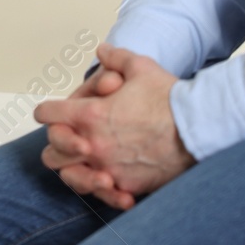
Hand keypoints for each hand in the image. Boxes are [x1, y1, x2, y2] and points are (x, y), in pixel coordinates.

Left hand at [34, 45, 195, 208]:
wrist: (196, 127)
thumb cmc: (168, 98)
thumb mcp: (140, 67)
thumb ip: (116, 58)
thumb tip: (102, 51)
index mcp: (90, 114)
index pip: (49, 114)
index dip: (48, 110)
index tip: (53, 111)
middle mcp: (93, 144)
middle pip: (52, 152)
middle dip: (57, 142)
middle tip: (69, 135)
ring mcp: (108, 168)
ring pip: (71, 176)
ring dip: (73, 167)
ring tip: (86, 159)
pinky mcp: (126, 185)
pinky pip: (101, 193)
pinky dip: (101, 189)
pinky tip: (109, 181)